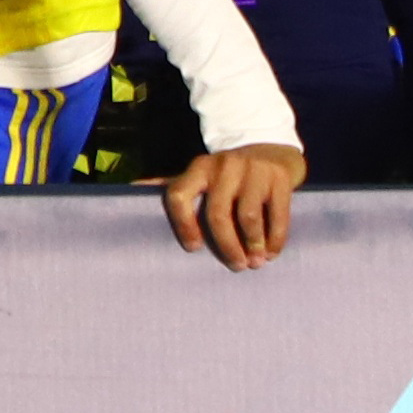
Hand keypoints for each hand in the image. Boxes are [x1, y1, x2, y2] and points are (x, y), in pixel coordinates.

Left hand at [160, 140, 303, 267]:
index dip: (182, 225)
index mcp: (199, 168)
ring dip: (253, 245)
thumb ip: (173, 184)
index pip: (179, 195)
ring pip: (249, 217)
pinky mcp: (279, 177)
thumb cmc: (228, 171)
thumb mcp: (200, 174)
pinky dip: (275, 238)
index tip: (193, 249)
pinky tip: (272, 252)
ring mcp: (253, 170)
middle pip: (217, 214)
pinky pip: (277, 214)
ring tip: (256, 262)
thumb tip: (133, 188)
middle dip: (227, 246)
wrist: (269, 145)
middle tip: (237, 266)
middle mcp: (224, 167)